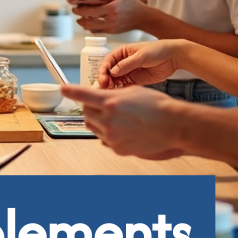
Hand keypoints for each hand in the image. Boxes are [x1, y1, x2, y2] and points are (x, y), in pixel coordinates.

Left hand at [60, 85, 183, 158]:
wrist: (173, 126)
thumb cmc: (156, 106)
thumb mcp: (131, 91)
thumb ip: (111, 94)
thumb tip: (99, 96)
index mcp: (111, 102)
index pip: (83, 96)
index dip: (71, 91)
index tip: (63, 89)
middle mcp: (108, 120)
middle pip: (86, 113)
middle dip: (91, 107)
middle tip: (103, 104)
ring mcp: (112, 136)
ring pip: (94, 127)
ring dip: (99, 120)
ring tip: (117, 116)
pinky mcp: (117, 148)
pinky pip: (104, 139)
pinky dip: (109, 133)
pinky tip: (124, 128)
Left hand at [71, 0, 146, 33]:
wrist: (142, 18)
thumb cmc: (130, 3)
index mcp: (112, 8)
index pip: (91, 6)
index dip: (79, 3)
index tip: (71, 0)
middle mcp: (110, 19)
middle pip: (88, 18)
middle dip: (78, 12)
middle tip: (75, 8)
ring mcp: (110, 27)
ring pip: (89, 26)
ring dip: (82, 20)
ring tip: (80, 15)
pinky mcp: (110, 32)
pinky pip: (95, 31)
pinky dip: (89, 26)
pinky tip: (88, 21)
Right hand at [98, 40, 181, 87]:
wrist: (173, 57)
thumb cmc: (157, 50)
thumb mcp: (141, 56)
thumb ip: (127, 64)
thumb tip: (113, 71)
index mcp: (122, 53)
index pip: (108, 61)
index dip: (103, 70)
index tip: (103, 78)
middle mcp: (123, 63)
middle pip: (109, 73)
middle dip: (106, 80)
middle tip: (106, 88)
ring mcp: (129, 72)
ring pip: (116, 81)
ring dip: (112, 87)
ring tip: (112, 92)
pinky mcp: (136, 81)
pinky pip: (125, 86)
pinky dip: (121, 90)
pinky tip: (120, 94)